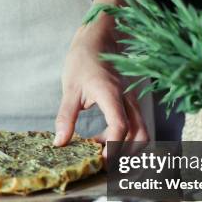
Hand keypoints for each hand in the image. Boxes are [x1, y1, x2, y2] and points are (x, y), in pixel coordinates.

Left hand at [54, 17, 148, 155]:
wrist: (99, 39)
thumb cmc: (83, 60)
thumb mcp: (70, 88)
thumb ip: (66, 117)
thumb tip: (60, 142)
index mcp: (111, 94)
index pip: (121, 127)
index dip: (114, 147)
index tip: (100, 160)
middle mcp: (127, 99)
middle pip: (139, 135)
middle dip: (125, 154)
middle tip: (101, 162)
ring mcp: (132, 100)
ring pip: (141, 132)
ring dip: (125, 147)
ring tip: (99, 149)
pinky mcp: (130, 102)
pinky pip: (135, 125)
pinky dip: (124, 138)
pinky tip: (102, 138)